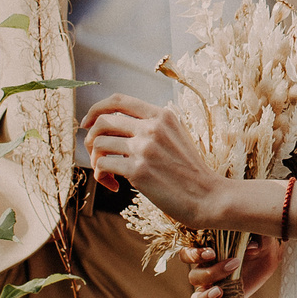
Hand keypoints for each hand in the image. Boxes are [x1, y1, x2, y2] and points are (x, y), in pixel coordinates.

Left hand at [81, 95, 223, 225]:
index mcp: (162, 116)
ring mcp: (144, 148)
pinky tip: (114, 186)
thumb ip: (152, 127)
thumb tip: (116, 128)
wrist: (209, 197)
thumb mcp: (176, 137)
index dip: (96, 109)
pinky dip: (101, 176)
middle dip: (90, 138)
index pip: (119, 100)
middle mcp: (152, 127)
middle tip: (95, 155)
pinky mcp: (138, 171)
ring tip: (107, 174)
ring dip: (95, 160)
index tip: (87, 123)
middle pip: (102, 121)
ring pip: (98, 143)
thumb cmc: (190, 173)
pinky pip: (102, 165)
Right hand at [186, 236, 282, 297]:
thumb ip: (254, 238)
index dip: (194, 255)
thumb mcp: (258, 235)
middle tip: (234, 264)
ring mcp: (213, 286)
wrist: (267, 253)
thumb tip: (250, 249)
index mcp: (206, 251)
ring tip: (221, 292)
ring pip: (196, 296)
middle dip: (211, 273)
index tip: (212, 252)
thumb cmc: (257, 238)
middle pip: (194, 277)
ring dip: (205, 297)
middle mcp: (205, 269)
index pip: (187, 254)